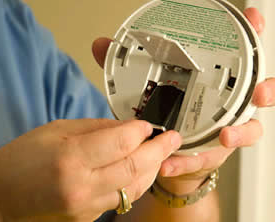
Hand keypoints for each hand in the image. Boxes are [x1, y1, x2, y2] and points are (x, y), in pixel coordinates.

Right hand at [0, 119, 181, 220]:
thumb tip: (129, 127)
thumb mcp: (58, 131)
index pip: (121, 142)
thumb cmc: (24, 158)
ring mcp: (87, 206)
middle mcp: (82, 186)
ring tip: (163, 151)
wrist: (3, 195)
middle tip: (173, 138)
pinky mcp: (89, 217)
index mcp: (71, 158)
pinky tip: (143, 169)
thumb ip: (98, 128)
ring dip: (153, 167)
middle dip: (159, 149)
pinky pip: (123, 197)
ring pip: (135, 186)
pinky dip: (138, 181)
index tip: (148, 125)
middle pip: (135, 166)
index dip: (139, 131)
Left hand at [92, 8, 266, 193]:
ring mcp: (225, 129)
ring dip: (241, 131)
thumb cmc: (164, 117)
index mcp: (213, 82)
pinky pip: (212, 157)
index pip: (238, 56)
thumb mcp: (148, 90)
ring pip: (248, 128)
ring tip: (225, 136)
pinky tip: (172, 163)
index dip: (252, 37)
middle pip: (256, 91)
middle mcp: (226, 104)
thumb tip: (101, 45)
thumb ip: (126, 69)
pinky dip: (193, 160)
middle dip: (263, 87)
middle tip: (259, 90)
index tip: (253, 20)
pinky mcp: (213, 153)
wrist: (171, 154)